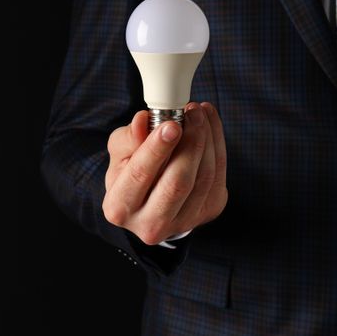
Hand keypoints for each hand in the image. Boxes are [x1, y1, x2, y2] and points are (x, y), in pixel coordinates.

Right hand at [103, 102, 227, 244]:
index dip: (157, 148)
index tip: (171, 124)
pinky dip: (217, 145)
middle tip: (191, 112)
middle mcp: (150, 224)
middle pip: (177, 183)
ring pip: (203, 178)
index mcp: (119, 208)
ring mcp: (183, 221)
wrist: (150, 200)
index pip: (139, 176)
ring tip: (200, 112)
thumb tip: (143, 120)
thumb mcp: (119, 154)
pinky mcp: (208, 212)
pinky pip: (218, 176)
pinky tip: (209, 126)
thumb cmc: (130, 173)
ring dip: (206, 139)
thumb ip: (128, 138)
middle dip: (189, 143)